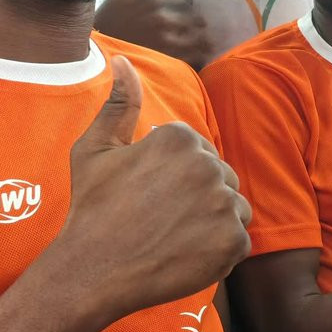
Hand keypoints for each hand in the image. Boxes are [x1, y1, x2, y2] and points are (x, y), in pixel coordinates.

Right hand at [43, 56, 250, 324]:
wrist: (92, 271)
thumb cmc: (92, 209)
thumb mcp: (95, 149)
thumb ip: (118, 102)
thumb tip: (122, 60)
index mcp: (179, 138)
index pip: (196, 152)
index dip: (171, 177)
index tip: (147, 197)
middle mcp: (207, 166)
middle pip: (219, 177)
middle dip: (197, 196)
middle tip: (159, 220)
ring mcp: (223, 204)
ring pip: (233, 207)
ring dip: (213, 221)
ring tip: (174, 236)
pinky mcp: (233, 241)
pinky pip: (238, 240)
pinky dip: (219, 250)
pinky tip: (186, 255)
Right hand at [94, 0, 210, 68]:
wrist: (95, 43)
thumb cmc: (109, 15)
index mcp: (155, 0)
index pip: (185, 4)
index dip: (193, 10)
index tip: (198, 15)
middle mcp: (162, 19)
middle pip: (194, 21)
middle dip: (201, 26)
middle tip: (205, 30)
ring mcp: (162, 39)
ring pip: (195, 40)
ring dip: (204, 43)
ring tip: (209, 46)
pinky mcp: (160, 58)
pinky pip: (187, 58)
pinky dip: (196, 58)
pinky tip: (200, 59)